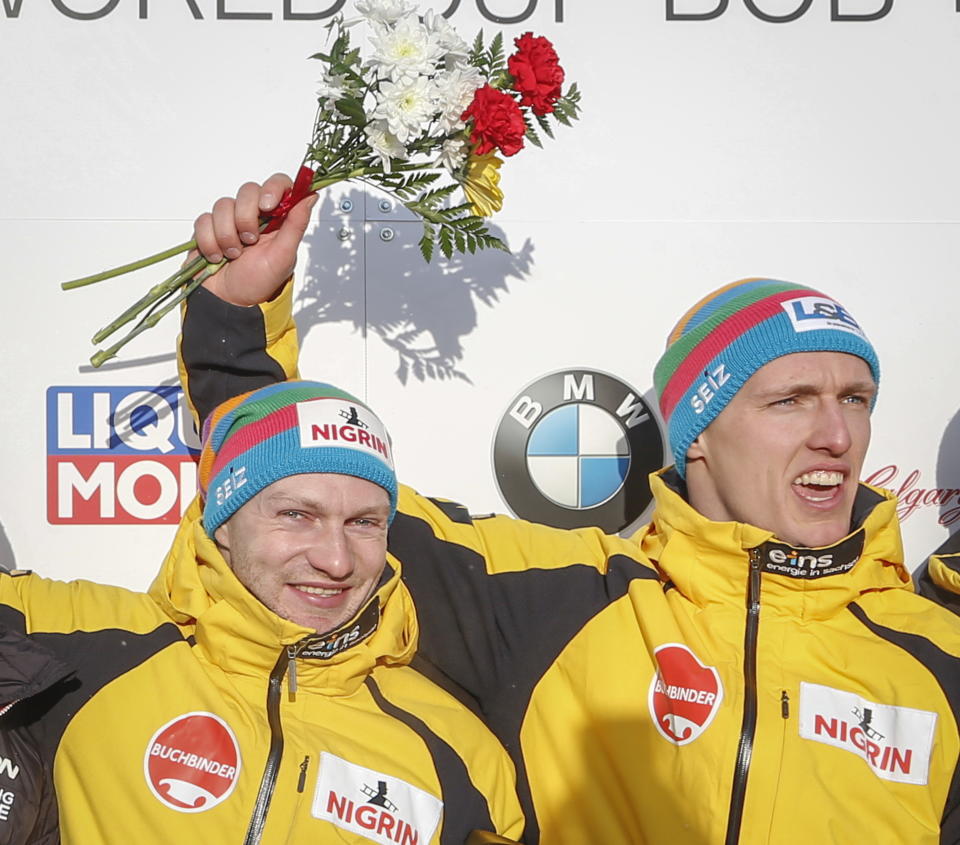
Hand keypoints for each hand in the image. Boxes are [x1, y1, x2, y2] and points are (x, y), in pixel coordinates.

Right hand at [193, 173, 317, 305]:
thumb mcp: (284, 256)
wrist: (229, 302)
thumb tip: (310, 195)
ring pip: (223, 205)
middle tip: (250, 241)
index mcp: (277, 220)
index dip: (273, 188)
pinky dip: (210, 241)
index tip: (268, 205)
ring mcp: (230, 220)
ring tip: (234, 255)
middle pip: (248, 190)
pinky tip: (218, 256)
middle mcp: (254, 215)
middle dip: (246, 218)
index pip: (278, 185)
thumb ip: (296, 224)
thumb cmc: (259, 283)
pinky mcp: (208, 228)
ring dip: (228, 235)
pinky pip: (204, 220)